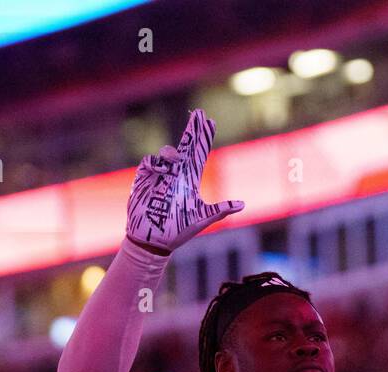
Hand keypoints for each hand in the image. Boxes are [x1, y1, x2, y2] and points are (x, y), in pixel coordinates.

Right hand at [126, 109, 243, 253]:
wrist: (153, 240)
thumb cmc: (178, 231)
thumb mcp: (201, 219)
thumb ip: (220, 210)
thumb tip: (242, 204)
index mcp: (190, 180)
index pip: (199, 154)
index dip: (204, 137)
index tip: (210, 121)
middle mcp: (176, 174)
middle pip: (186, 146)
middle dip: (192, 130)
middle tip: (198, 114)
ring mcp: (160, 175)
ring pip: (167, 152)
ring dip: (172, 152)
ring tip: (175, 161)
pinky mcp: (145, 179)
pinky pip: (149, 162)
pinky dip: (156, 162)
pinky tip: (162, 170)